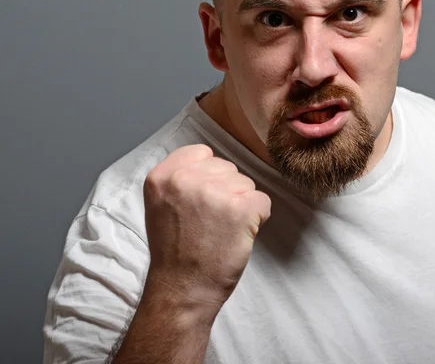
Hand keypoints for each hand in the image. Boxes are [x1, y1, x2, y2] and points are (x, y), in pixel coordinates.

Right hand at [142, 144, 270, 309]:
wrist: (182, 290)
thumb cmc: (175, 251)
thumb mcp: (162, 203)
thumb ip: (182, 178)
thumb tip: (213, 164)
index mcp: (163, 175)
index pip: (202, 153)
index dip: (208, 176)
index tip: (202, 199)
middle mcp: (185, 179)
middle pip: (227, 168)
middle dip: (226, 191)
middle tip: (210, 221)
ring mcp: (214, 192)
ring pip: (246, 184)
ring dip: (240, 205)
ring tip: (221, 230)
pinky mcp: (241, 208)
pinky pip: (263, 201)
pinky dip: (258, 218)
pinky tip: (239, 234)